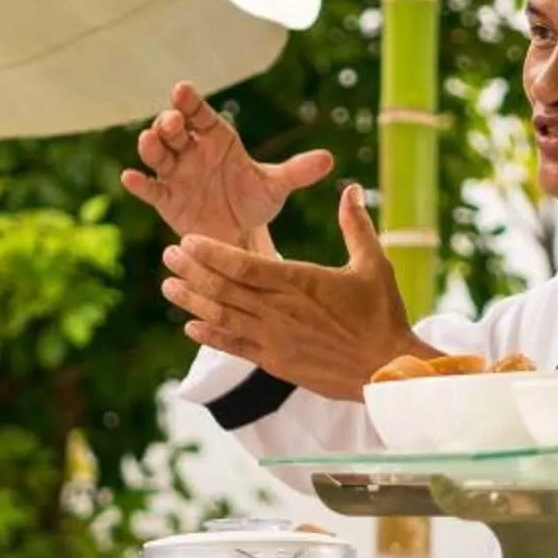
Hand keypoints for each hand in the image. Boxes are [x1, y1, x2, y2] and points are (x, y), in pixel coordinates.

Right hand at [120, 82, 332, 249]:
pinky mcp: (165, 199)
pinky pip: (150, 188)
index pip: (201, 114)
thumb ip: (297, 172)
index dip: (190, 102)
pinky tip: (130, 179)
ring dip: (151, 145)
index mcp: (217, 139)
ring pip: (158, 154)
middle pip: (175, 130)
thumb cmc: (255, 202)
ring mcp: (176, 174)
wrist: (240, 236)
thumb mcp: (276, 187)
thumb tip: (329, 160)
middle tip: (172, 122)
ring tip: (150, 142)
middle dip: (169, 123)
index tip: (181, 89)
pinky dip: (139, 183)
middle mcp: (192, 151)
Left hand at [163, 184, 422, 400]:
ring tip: (169, 287)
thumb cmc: (383, 315)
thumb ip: (355, 225)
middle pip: (224, 289)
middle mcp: (280, 311)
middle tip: (168, 255)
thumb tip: (350, 188)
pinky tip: (191, 327)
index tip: (188, 240)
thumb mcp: (374, 263)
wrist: (389, 369)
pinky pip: (235, 348)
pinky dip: (210, 337)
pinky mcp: (276, 364)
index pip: (242, 264)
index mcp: (299, 282)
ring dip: (193, 302)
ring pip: (222, 318)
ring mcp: (275, 340)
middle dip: (192, 271)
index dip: (211, 252)